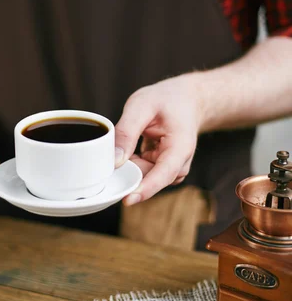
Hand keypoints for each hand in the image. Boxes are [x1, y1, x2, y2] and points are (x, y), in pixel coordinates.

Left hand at [115, 75, 200, 204]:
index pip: (163, 175)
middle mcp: (179, 163)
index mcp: (180, 147)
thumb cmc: (167, 100)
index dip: (145, 189)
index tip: (128, 200)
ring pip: (143, 177)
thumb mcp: (142, 106)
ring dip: (130, 164)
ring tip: (134, 138)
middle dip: (128, 169)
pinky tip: (135, 147)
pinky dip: (132, 163)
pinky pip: (141, 173)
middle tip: (119, 144)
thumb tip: (114, 161)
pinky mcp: (163, 170)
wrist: (186, 99)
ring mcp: (172, 169)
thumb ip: (126, 132)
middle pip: (148, 178)